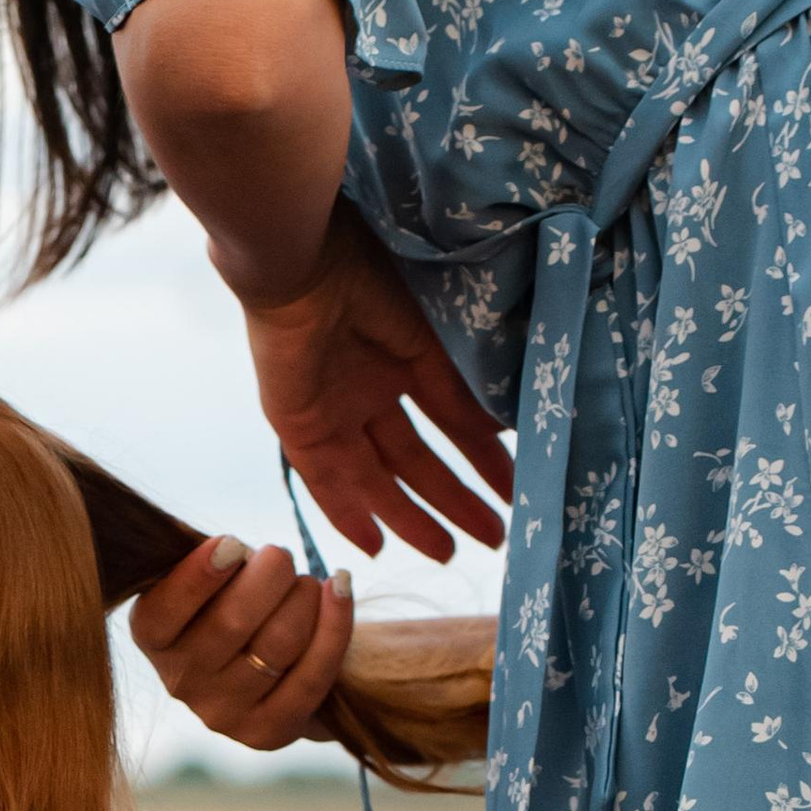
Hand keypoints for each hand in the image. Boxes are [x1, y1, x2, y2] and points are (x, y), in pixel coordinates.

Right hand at [130, 535, 353, 752]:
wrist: (279, 658)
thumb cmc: (237, 596)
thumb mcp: (211, 573)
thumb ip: (210, 558)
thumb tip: (233, 550)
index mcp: (152, 638)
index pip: (163, 611)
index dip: (199, 576)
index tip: (234, 545)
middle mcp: (180, 683)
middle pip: (232, 622)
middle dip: (269, 575)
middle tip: (281, 556)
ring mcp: (224, 715)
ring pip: (278, 643)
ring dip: (303, 596)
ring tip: (306, 583)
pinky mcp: (269, 732)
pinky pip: (313, 674)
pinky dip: (335, 623)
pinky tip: (339, 586)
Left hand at [232, 204, 511, 563]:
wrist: (304, 256)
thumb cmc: (370, 275)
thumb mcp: (429, 343)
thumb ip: (459, 395)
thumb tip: (501, 437)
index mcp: (400, 358)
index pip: (449, 423)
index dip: (482, 460)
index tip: (514, 493)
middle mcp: (366, 388)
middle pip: (413, 460)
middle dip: (452, 500)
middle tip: (494, 539)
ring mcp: (331, 408)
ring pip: (375, 477)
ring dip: (410, 517)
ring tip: (448, 554)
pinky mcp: (296, 423)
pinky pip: (323, 480)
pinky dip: (348, 513)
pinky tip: (376, 546)